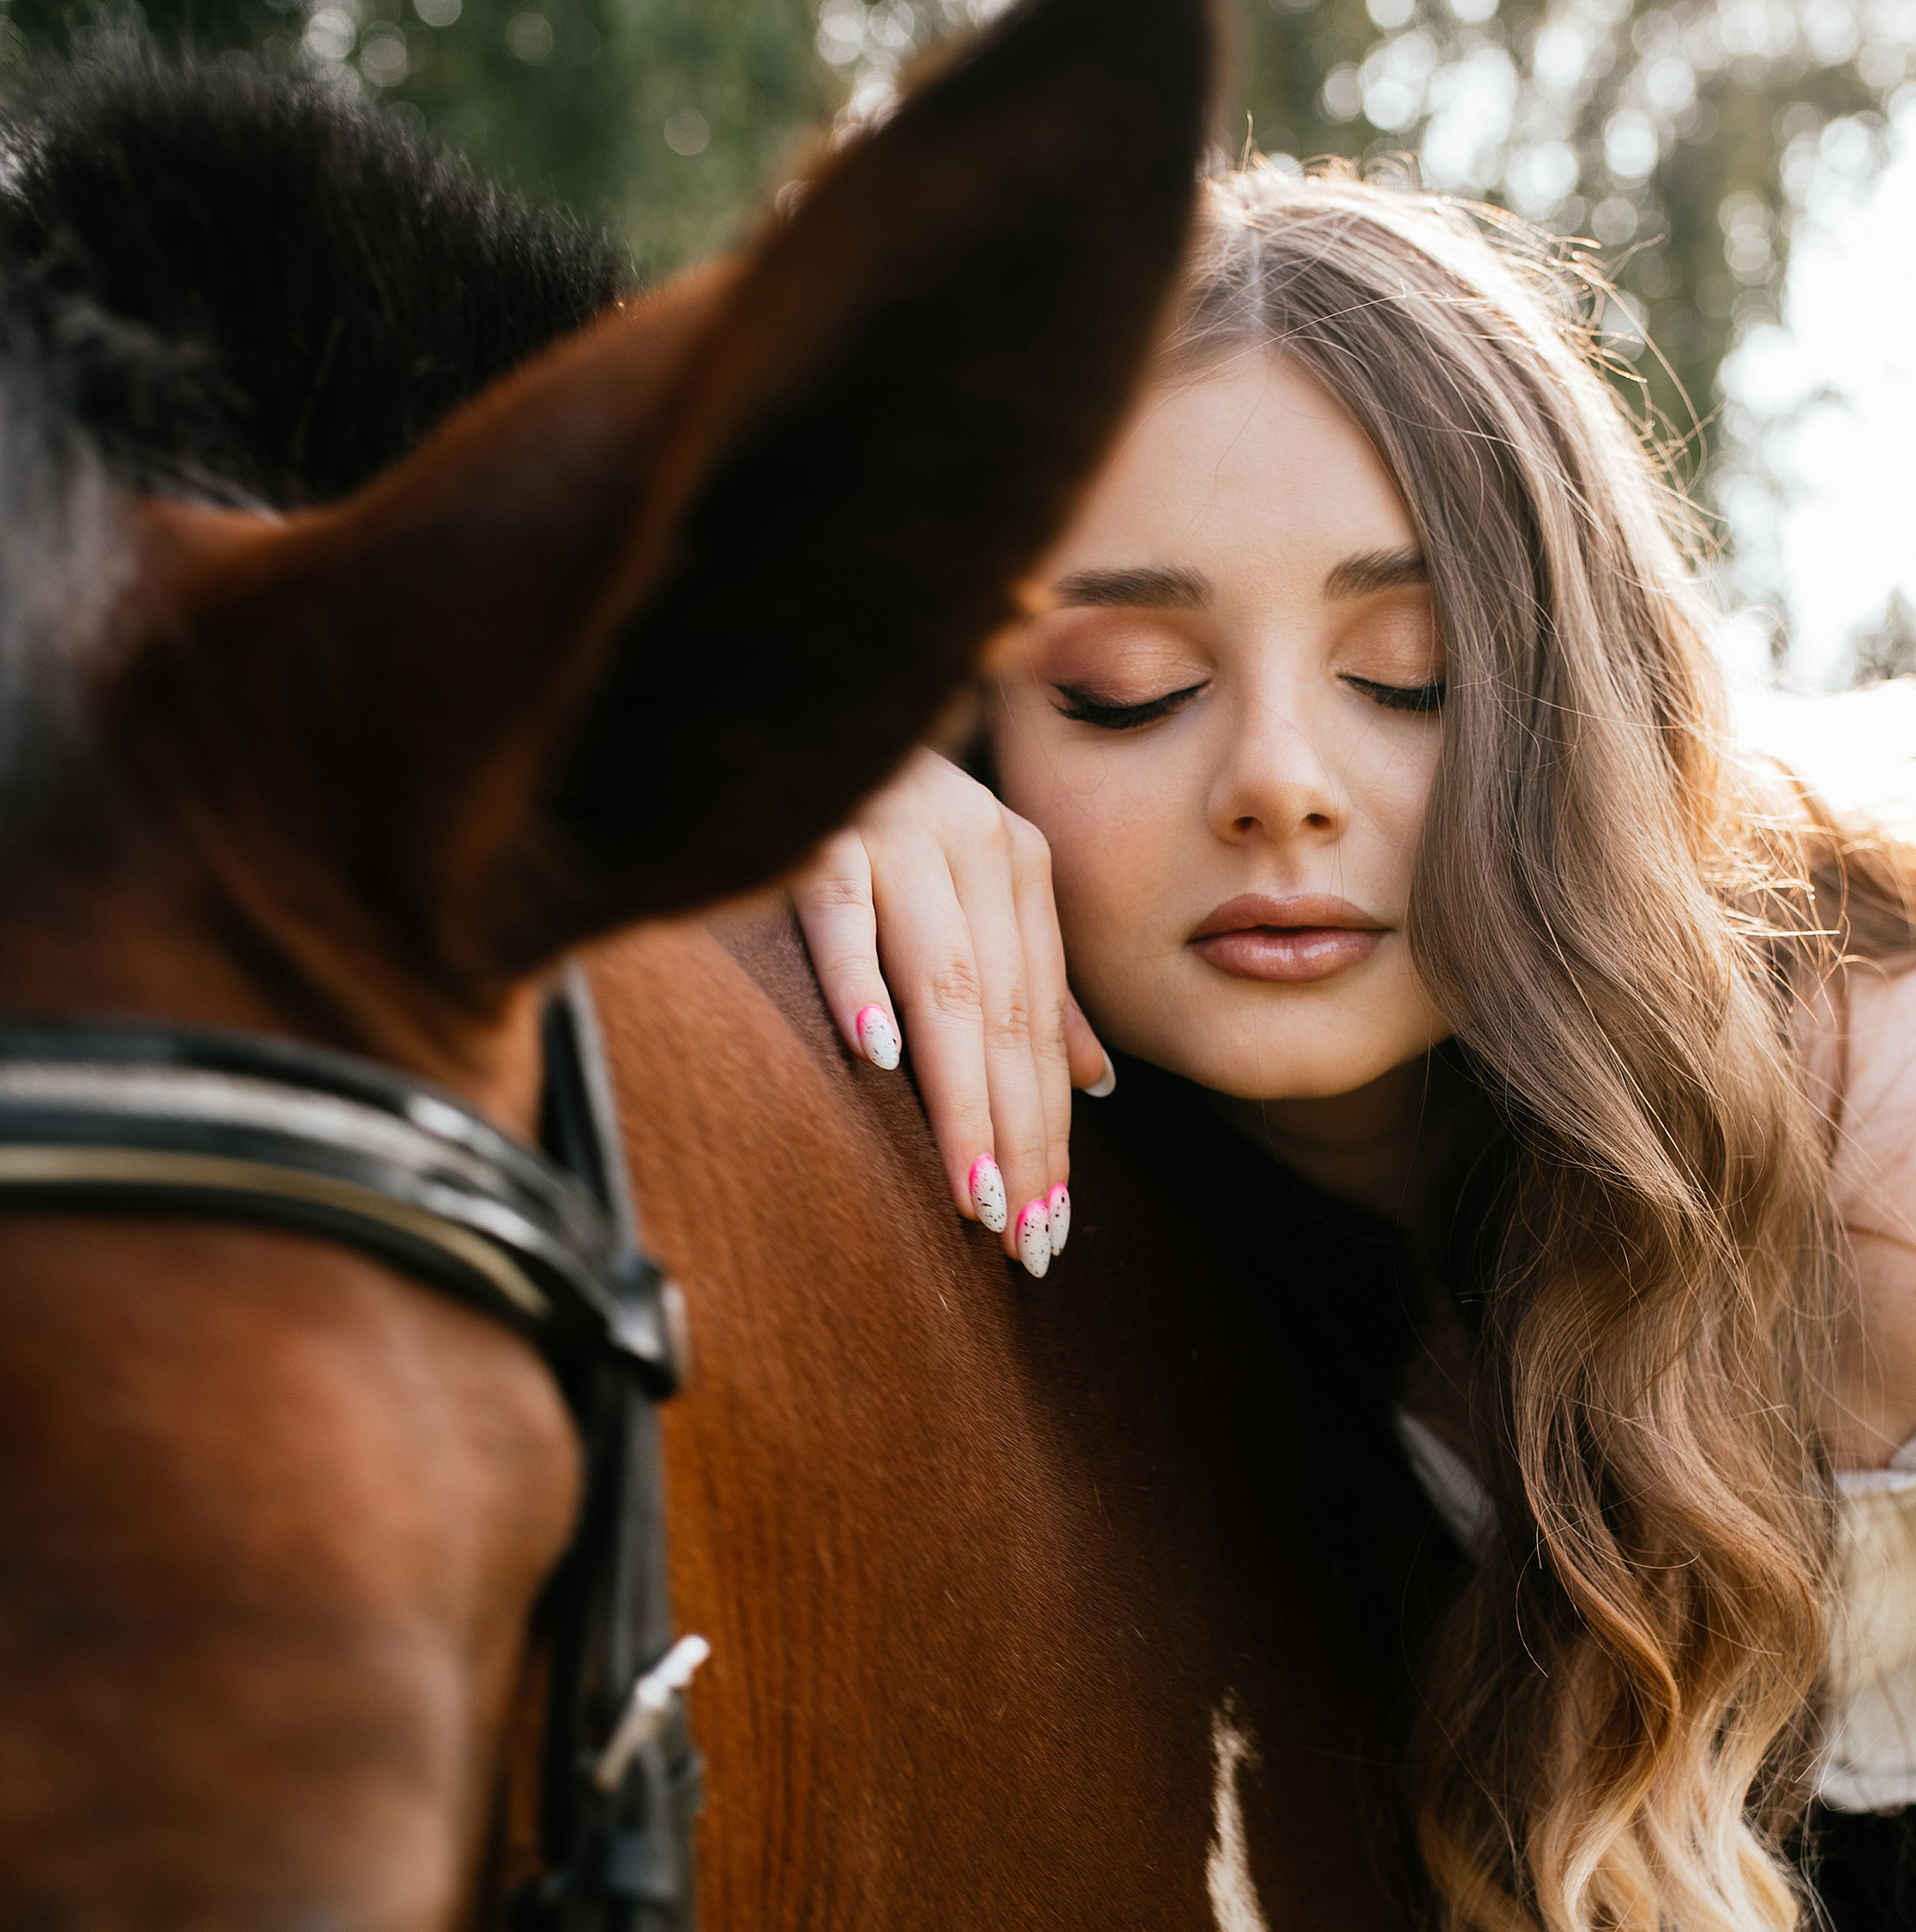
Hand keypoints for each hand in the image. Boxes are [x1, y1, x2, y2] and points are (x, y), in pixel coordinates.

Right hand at [786, 749, 1112, 1274]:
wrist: (796, 693)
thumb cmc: (880, 807)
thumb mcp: (976, 882)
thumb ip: (1035, 980)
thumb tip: (1103, 1083)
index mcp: (1018, 868)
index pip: (1040, 1025)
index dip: (1050, 1128)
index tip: (1050, 1224)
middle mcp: (974, 847)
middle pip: (1004, 1018)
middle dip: (1018, 1137)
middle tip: (1022, 1238)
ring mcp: (899, 832)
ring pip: (942, 983)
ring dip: (959, 1093)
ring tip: (972, 1189)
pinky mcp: (820, 827)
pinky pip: (842, 912)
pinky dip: (857, 977)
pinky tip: (873, 1052)